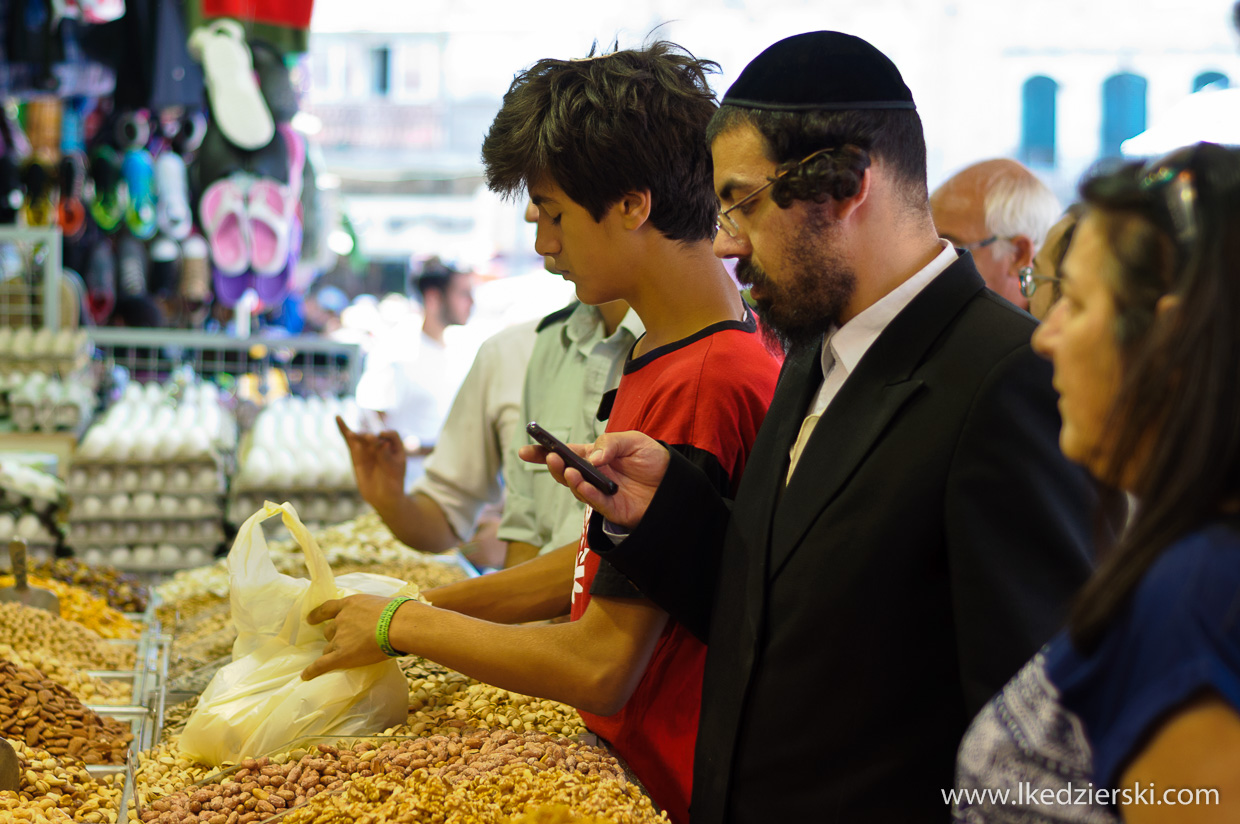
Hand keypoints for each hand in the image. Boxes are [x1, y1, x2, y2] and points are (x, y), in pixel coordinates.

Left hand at [301, 593, 397, 679]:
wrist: (398, 625)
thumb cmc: (398, 612)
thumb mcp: (382, 604)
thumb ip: (374, 611)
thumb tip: (383, 618)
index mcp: (350, 604)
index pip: (328, 608)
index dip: (318, 615)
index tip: (310, 619)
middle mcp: (341, 620)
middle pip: (329, 631)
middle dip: (334, 636)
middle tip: (344, 642)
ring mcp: (340, 638)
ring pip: (329, 648)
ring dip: (333, 651)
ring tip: (339, 658)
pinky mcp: (341, 656)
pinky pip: (322, 664)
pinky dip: (312, 671)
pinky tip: (305, 676)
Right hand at [337, 416, 406, 509]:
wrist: (382, 496)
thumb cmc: (393, 483)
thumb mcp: (394, 470)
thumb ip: (387, 456)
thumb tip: (383, 443)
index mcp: (395, 446)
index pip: (392, 435)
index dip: (388, 435)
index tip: (383, 439)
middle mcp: (381, 444)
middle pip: (375, 436)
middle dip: (371, 437)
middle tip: (370, 439)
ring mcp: (368, 448)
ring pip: (362, 437)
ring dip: (358, 434)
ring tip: (353, 435)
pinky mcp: (356, 453)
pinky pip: (349, 439)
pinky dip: (343, 429)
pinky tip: (338, 417)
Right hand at [518, 430, 668, 528]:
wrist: (675, 483)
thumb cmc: (653, 460)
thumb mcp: (635, 441)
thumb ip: (611, 444)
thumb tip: (592, 457)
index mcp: (596, 455)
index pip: (566, 452)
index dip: (544, 451)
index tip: (525, 450)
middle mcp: (594, 475)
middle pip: (565, 471)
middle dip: (551, 465)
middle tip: (549, 457)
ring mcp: (601, 493)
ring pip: (577, 488)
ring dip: (569, 478)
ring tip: (567, 467)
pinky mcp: (612, 509)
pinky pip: (595, 502)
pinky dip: (587, 493)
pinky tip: (583, 483)